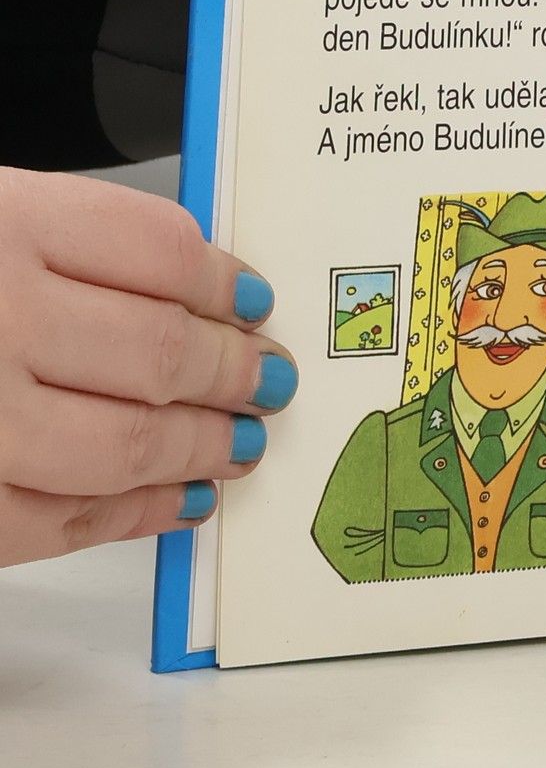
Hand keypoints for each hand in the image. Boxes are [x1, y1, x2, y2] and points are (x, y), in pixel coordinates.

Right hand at [0, 168, 292, 567]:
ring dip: (197, 449)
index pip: (162, 252)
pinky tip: (171, 502)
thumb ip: (70, 246)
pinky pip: (56, 521)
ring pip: (123, 444)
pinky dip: (129, 516)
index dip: (226, 282)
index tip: (254, 302)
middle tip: (267, 381)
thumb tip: (203, 291)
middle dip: (233, 373)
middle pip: (161, 350)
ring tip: (236, 443)